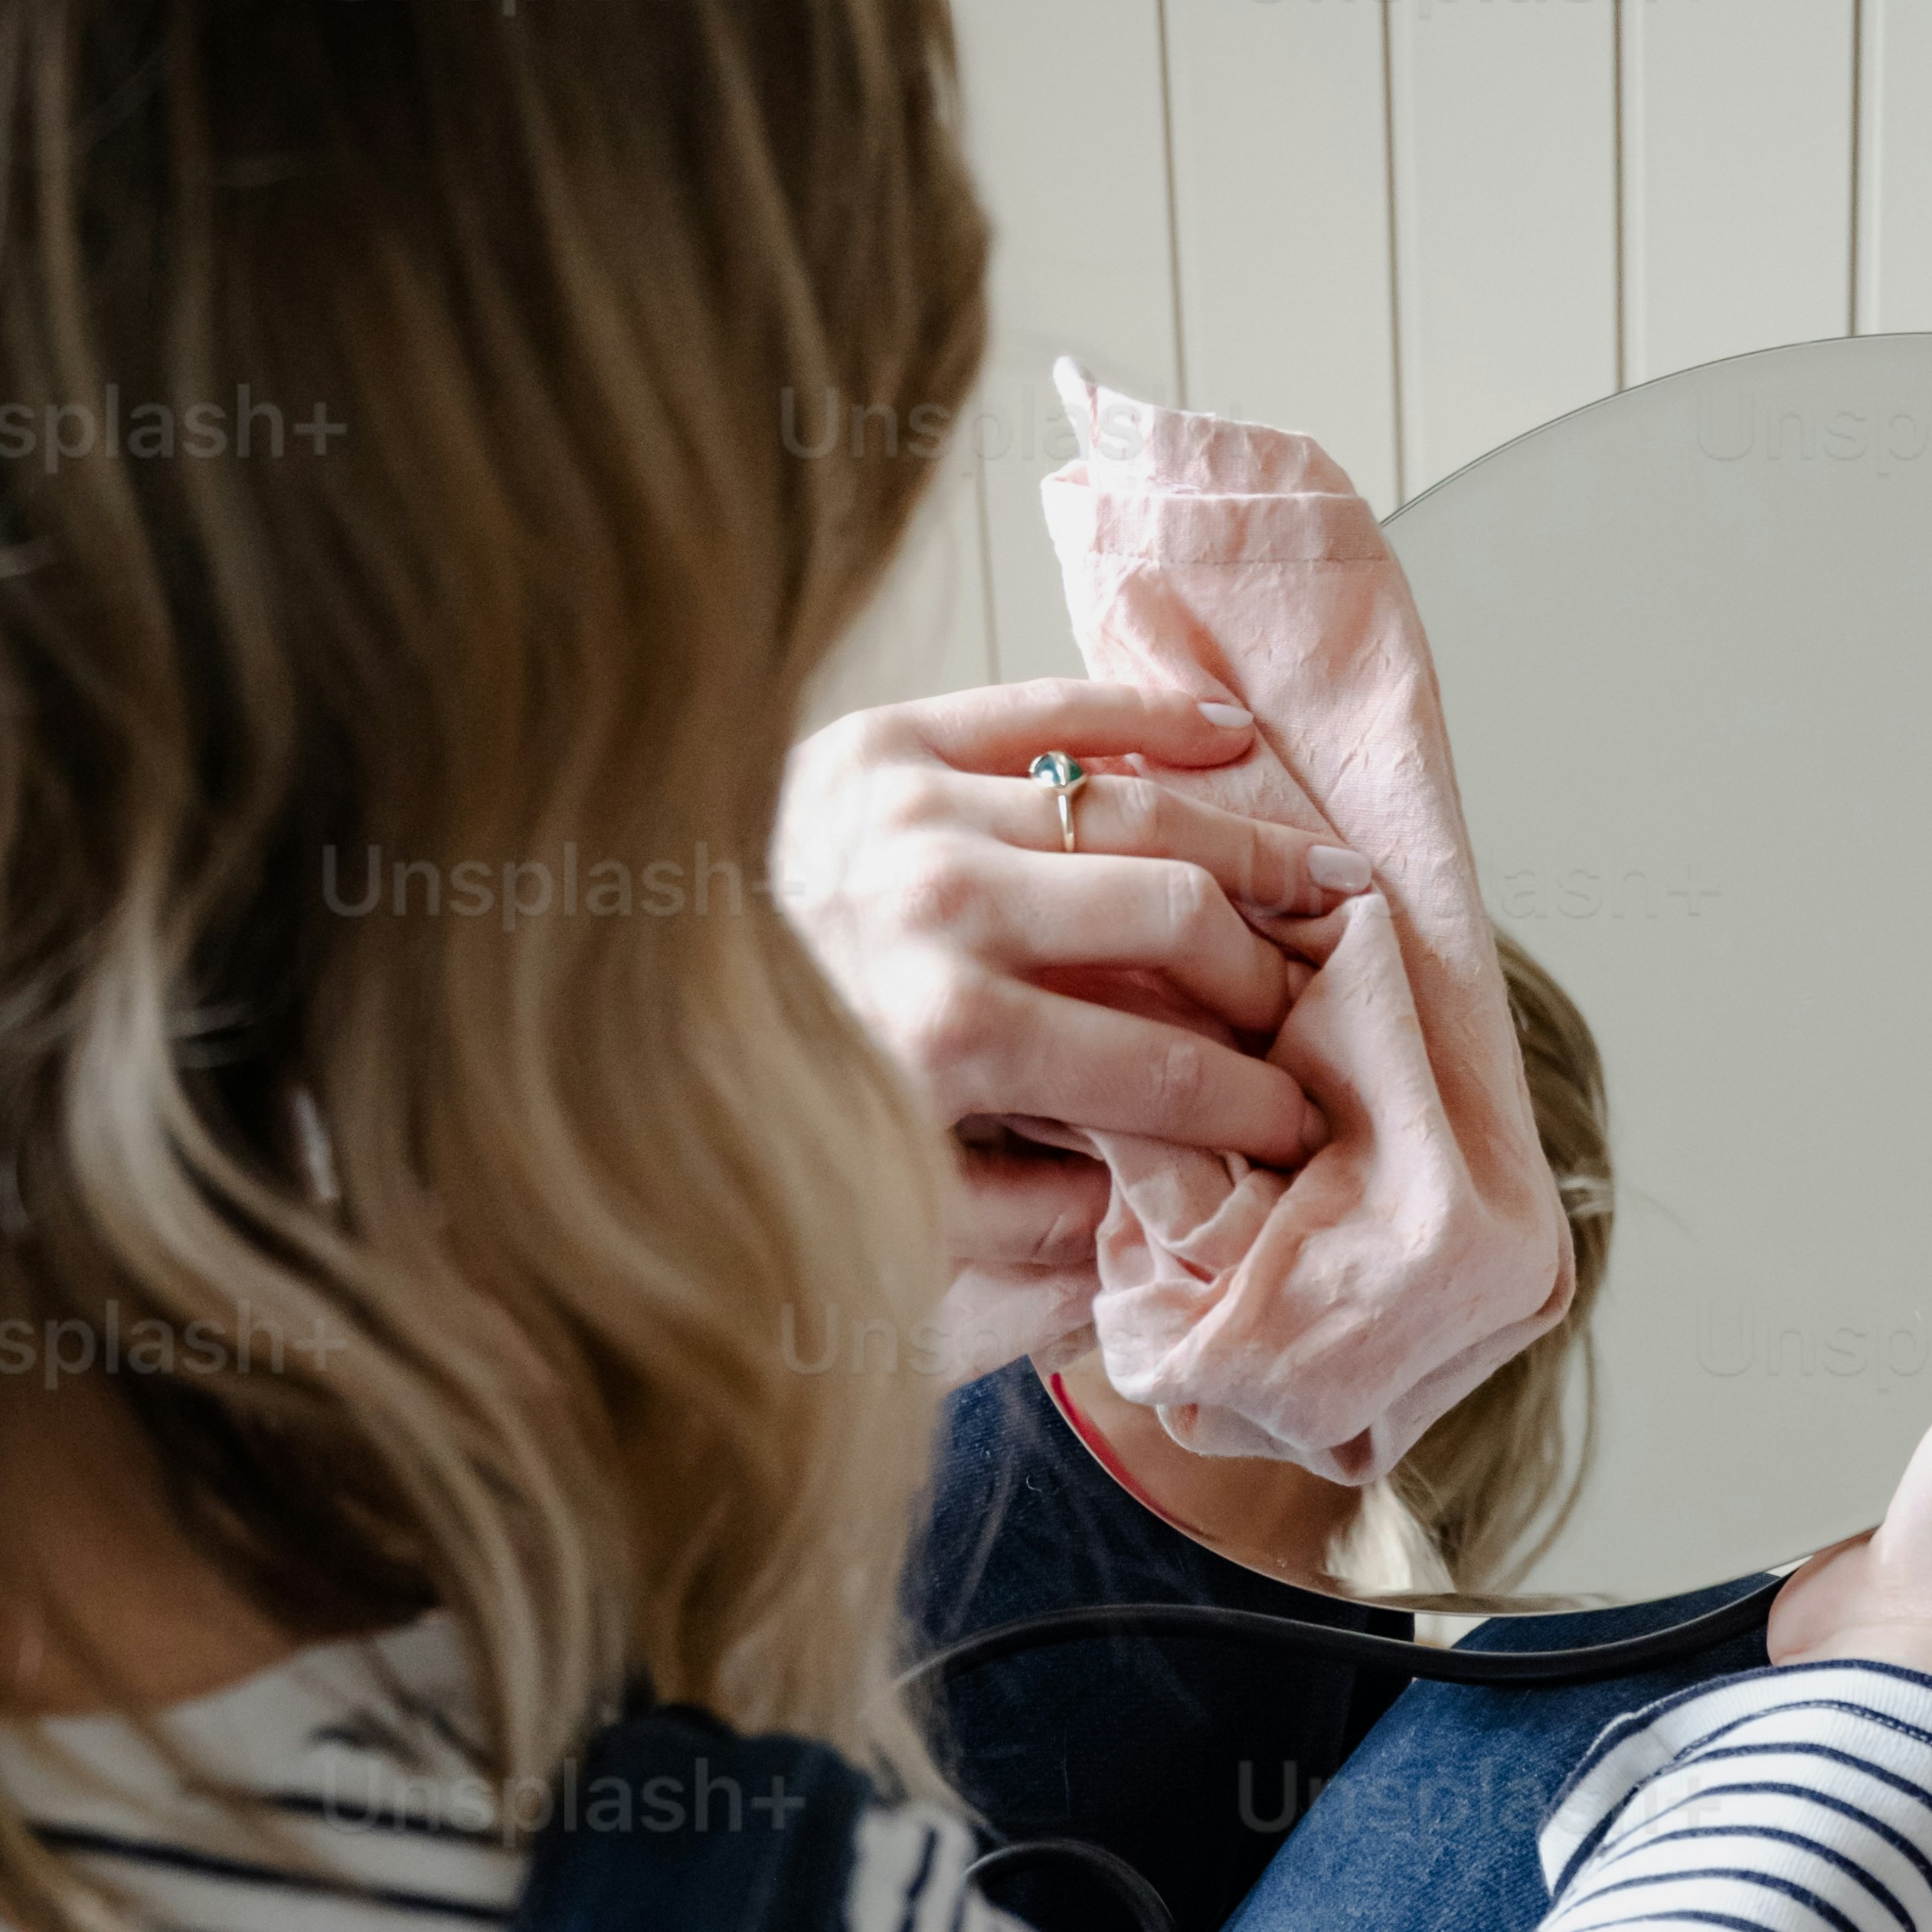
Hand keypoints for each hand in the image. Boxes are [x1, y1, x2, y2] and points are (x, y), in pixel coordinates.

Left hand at [774, 678, 1357, 1361]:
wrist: (606, 1023)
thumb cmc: (762, 1127)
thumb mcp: (896, 1223)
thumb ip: (1039, 1223)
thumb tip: (1163, 1199)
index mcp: (946, 1039)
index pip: (1160, 1066)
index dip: (1249, 1104)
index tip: (1299, 1127)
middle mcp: (935, 905)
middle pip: (1171, 917)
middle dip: (1261, 977)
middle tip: (1308, 1010)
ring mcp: (907, 805)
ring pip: (1134, 807)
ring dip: (1247, 846)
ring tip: (1325, 881)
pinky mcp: (878, 740)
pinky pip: (1050, 708)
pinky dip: (1154, 716)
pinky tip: (1234, 739)